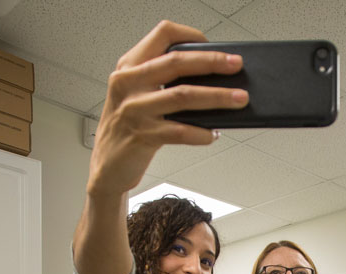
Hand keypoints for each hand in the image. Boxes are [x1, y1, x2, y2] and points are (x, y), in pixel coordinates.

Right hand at [87, 21, 248, 197]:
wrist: (107, 166)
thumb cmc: (128, 127)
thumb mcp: (137, 95)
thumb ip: (163, 81)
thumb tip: (212, 78)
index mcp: (129, 67)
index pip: (162, 35)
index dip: (190, 35)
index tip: (213, 46)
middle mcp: (128, 84)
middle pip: (177, 63)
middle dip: (212, 63)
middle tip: (236, 66)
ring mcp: (135, 110)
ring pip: (183, 96)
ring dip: (217, 97)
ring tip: (239, 99)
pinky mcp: (143, 136)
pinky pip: (180, 131)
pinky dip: (202, 133)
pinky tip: (213, 134)